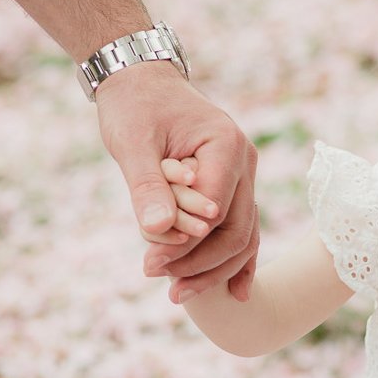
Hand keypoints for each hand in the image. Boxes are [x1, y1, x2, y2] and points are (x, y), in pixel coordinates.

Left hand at [95, 63, 258, 301]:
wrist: (143, 83)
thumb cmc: (135, 107)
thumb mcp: (132, 142)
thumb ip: (147, 186)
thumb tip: (159, 231)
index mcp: (226, 146)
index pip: (215, 210)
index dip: (186, 243)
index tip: (151, 263)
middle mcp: (245, 164)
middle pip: (236, 231)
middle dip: (201, 264)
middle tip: (166, 287)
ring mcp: (244, 178)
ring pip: (243, 237)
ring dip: (214, 270)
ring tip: (180, 294)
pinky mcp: (235, 189)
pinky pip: (242, 230)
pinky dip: (236, 262)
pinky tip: (233, 294)